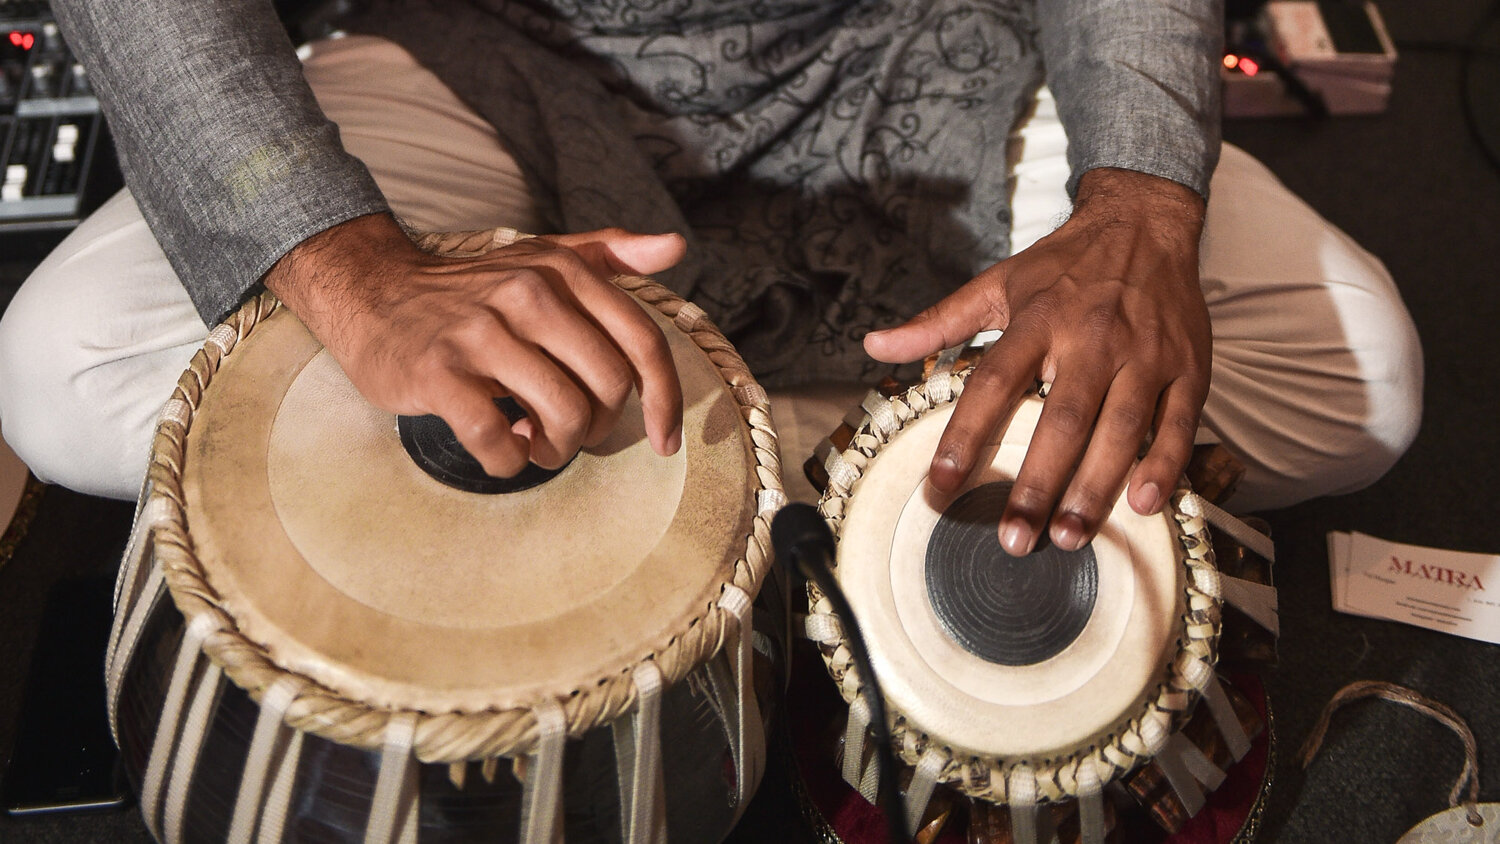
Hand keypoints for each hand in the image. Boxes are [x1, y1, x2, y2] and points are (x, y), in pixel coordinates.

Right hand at [263, 213, 685, 476]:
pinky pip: (498, 439)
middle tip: (571, 432)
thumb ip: (609, 254)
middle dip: (599, 427)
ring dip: (558, 449)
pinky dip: (509, 461)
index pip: (642, 342)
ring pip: (563, 417)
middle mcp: (528, 293)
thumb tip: (675, 247)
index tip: (664, 439)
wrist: (372, 291)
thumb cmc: (472, 290)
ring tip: (534, 441)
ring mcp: (481, 333)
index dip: (665, 400)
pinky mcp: (439, 373)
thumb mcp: (541, 258)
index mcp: (563, 271)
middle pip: (609, 388)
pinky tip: (500, 447)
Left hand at [864, 168, 1209, 554]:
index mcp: (1039, 321)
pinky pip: (1180, 422)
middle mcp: (1092, 338)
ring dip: (1095, 487)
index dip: (964, 437)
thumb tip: (874, 345)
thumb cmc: (1065, 265)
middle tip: (1014, 539)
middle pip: (1061, 419)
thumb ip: (937, 323)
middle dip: (1036, 485)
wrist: (1144, 222)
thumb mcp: (996, 285)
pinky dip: (1164, 464)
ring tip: (1068, 536)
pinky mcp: (1188, 367)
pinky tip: (1142, 504)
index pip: (993, 383)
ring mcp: (1145, 354)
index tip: (940, 486)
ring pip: (1121, 429)